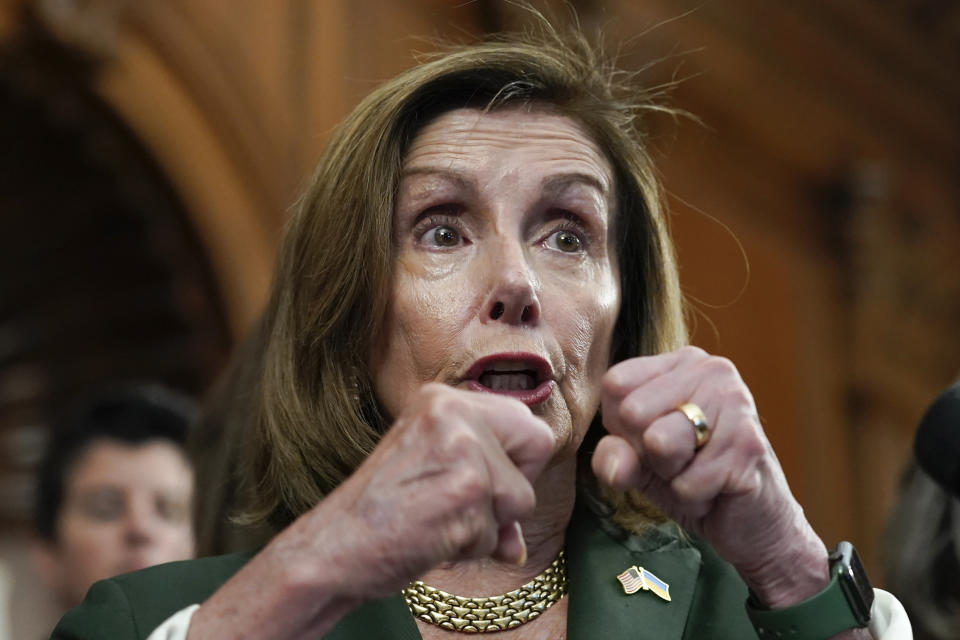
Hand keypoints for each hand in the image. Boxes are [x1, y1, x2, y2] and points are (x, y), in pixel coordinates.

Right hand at [188, 384, 554, 639]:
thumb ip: (483, 477)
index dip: (515, 460)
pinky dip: (472, 549)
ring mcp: (462, 448)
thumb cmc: (381, 513)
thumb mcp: (431, 469)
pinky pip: (500, 533)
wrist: (334, 546)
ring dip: (488, 527)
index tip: (482, 484)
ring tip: (440, 524)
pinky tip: (432, 538)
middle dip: (516, 485)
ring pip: (522, 498)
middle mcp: (454, 411)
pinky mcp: (467, 489)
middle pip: (539, 442)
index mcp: (443, 398)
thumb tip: (518, 540)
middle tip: (471, 505)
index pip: (523, 419)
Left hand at [591, 347, 829, 607]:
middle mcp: (710, 370)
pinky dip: (694, 498)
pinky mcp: (749, 443)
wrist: (753, 521)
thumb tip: (616, 467)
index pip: (615, 384)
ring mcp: (735, 402)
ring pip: (659, 444)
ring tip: (699, 472)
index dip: (621, 426)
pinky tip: (718, 490)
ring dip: (671, 476)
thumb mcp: (638, 464)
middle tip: (681, 460)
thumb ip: (612, 457)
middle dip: (648, 453)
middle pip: (633, 412)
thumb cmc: (689, 478)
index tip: (651, 439)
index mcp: (678, 363)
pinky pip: (686, 483)